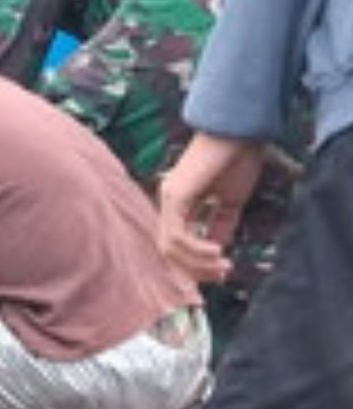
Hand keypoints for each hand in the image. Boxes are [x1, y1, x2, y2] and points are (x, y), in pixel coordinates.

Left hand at [157, 134, 266, 282]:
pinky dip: (195, 249)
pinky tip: (217, 251)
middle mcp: (168, 201)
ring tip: (222, 265)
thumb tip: (216, 253)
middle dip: (195, 270)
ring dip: (197, 263)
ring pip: (170, 247)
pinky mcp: (175, 194)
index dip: (195, 265)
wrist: (241, 133)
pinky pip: (177, 234)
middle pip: (168, 252)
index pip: (175, 245)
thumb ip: (220, 226)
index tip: (222, 274)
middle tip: (222, 275)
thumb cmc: (236, 160)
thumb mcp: (229, 202)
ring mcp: (168, 197)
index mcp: (179, 203)